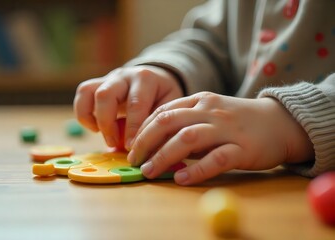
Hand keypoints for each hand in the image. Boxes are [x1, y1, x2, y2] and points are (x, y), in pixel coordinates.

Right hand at [74, 65, 183, 148]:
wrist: (158, 79)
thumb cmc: (163, 98)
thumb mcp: (169, 109)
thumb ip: (159, 127)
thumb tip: (151, 155)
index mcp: (146, 79)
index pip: (135, 104)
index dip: (132, 128)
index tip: (132, 148)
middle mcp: (124, 75)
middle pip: (105, 94)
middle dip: (107, 123)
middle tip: (114, 143)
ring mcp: (108, 79)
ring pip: (88, 91)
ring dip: (92, 118)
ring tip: (102, 134)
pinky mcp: (97, 84)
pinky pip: (82, 94)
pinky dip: (84, 114)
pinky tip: (96, 128)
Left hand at [128, 92, 313, 184]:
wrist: (280, 122)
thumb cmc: (239, 121)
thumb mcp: (210, 114)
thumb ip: (186, 123)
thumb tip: (156, 144)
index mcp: (200, 101)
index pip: (163, 111)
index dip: (143, 129)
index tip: (132, 146)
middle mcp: (210, 111)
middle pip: (168, 122)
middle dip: (145, 141)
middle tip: (134, 160)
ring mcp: (226, 129)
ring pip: (188, 139)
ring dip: (163, 156)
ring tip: (149, 171)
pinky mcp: (242, 149)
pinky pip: (216, 159)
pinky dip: (196, 170)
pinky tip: (181, 179)